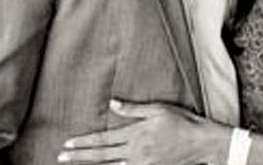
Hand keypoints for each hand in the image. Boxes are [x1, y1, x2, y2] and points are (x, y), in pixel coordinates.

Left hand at [57, 100, 230, 164]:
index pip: (103, 139)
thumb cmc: (181, 122)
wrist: (201, 143)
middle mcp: (135, 152)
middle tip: (61, 157)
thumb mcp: (158, 109)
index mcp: (135, 134)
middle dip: (80, 157)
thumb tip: (112, 103)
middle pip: (102, 156)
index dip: (84, 142)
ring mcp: (141, 164)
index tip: (68, 144)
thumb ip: (133, 109)